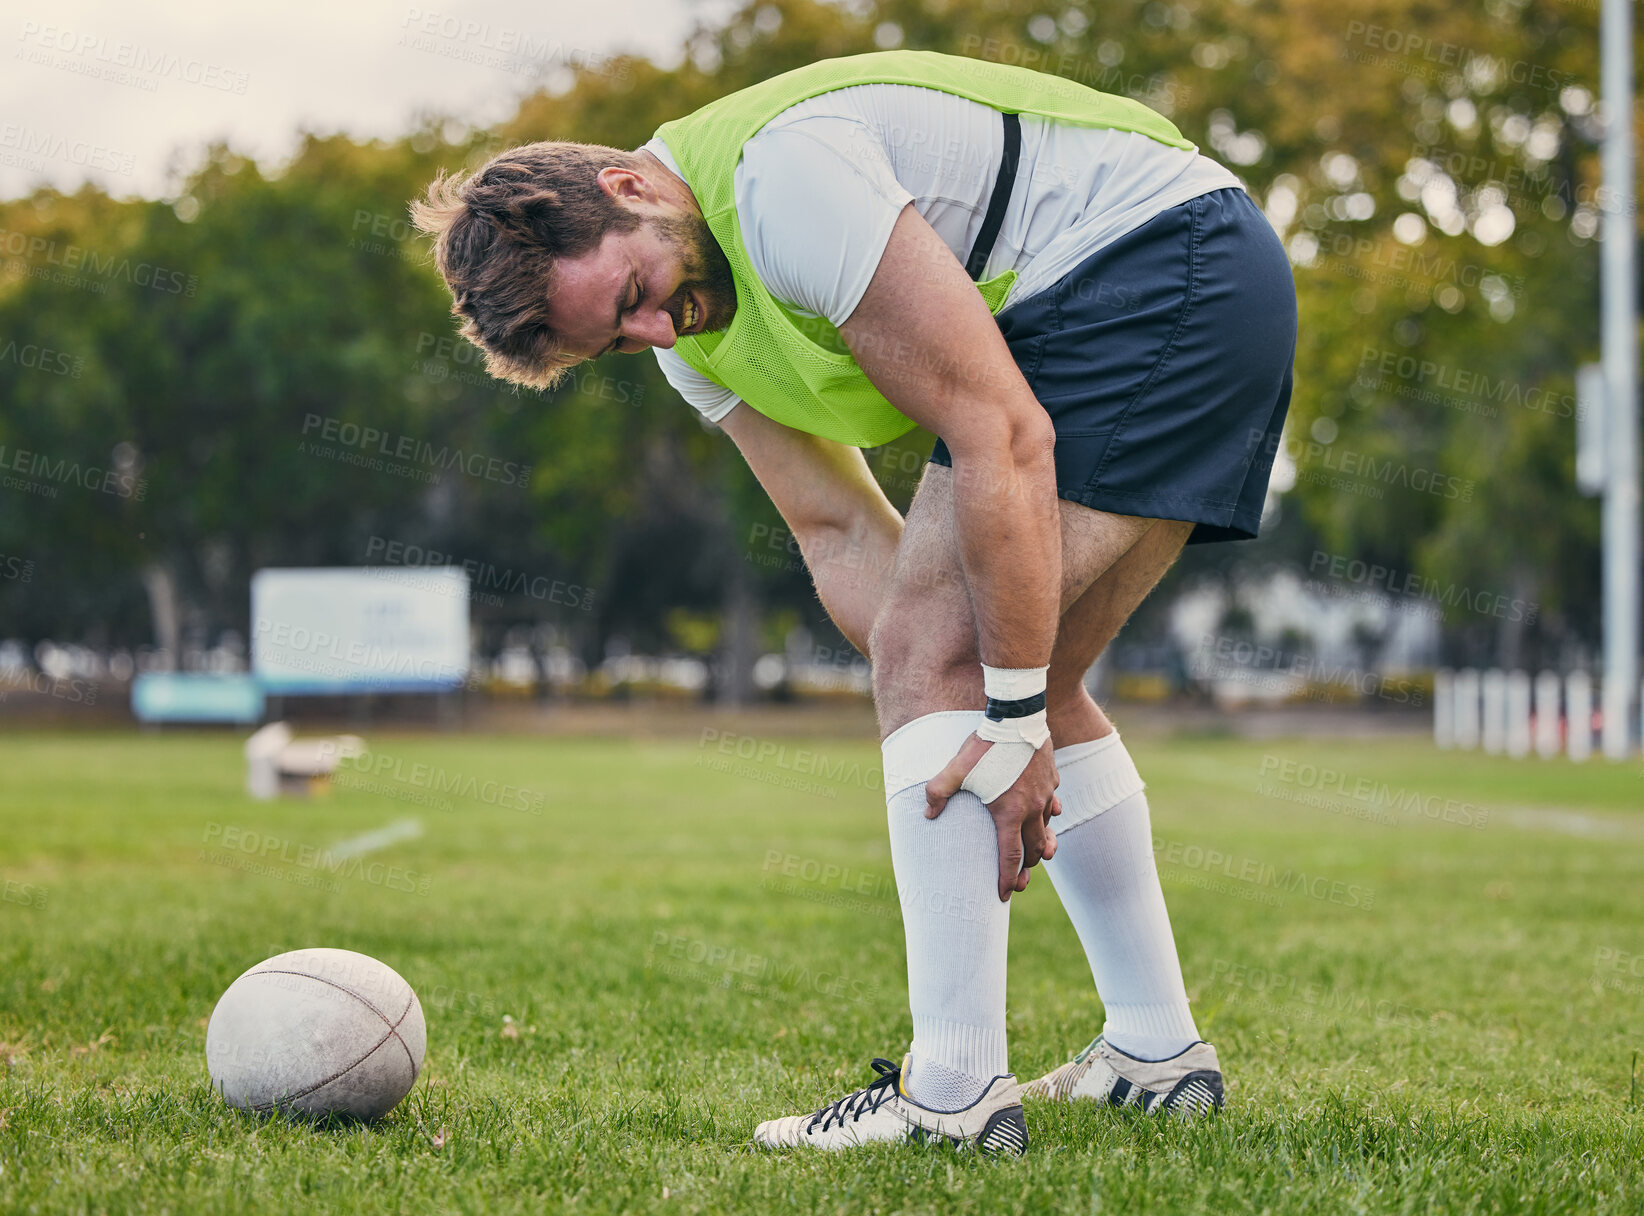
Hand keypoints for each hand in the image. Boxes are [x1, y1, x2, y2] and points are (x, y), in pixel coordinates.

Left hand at [925, 734, 1061, 901]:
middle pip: (1034, 850)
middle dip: (1026, 870)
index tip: (1003, 895)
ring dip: (1041, 847)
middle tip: (1018, 882)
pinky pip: (1054, 805)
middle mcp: (1032, 809)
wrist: (1016, 718)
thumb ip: (937, 793)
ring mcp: (1046, 794)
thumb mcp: (954, 770)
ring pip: (1047, 830)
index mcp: (1009, 814)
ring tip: (1037, 856)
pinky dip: (1049, 817)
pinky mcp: (1052, 779)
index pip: (1010, 856)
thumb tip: (928, 814)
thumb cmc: (984, 747)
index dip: (1005, 878)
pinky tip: (1045, 816)